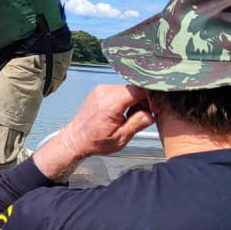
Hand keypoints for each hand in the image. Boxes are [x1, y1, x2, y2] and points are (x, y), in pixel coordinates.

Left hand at [33, 84, 154, 181]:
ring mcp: (101, 89)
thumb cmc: (95, 142)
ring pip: (128, 89)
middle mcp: (105, 92)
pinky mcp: (100, 90)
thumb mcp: (120, 139)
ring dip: (135, 100)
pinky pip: (120, 90)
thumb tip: (151, 115)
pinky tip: (123, 112)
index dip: (150, 96)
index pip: (138, 89)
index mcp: (110, 104)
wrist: (76, 139)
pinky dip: (126, 99)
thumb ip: (137, 124)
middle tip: (144, 116)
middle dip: (143, 100)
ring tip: (130, 116)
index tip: (155, 107)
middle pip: (134, 88)